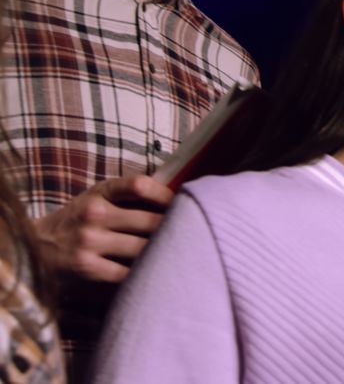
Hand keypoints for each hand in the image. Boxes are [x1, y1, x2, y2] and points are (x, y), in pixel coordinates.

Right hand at [34, 175, 174, 283]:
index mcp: (101, 192)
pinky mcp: (87, 267)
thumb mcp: (98, 197)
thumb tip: (179, 197)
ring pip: (142, 249)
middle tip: (192, 235)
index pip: (139, 185)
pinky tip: (155, 273)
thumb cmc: (80, 219)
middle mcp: (94, 214)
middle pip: (149, 222)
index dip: (166, 195)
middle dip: (173, 230)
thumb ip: (130, 196)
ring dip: (162, 253)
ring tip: (180, 255)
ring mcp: (89, 241)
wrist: (36, 246)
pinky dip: (144, 274)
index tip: (184, 204)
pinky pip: (128, 273)